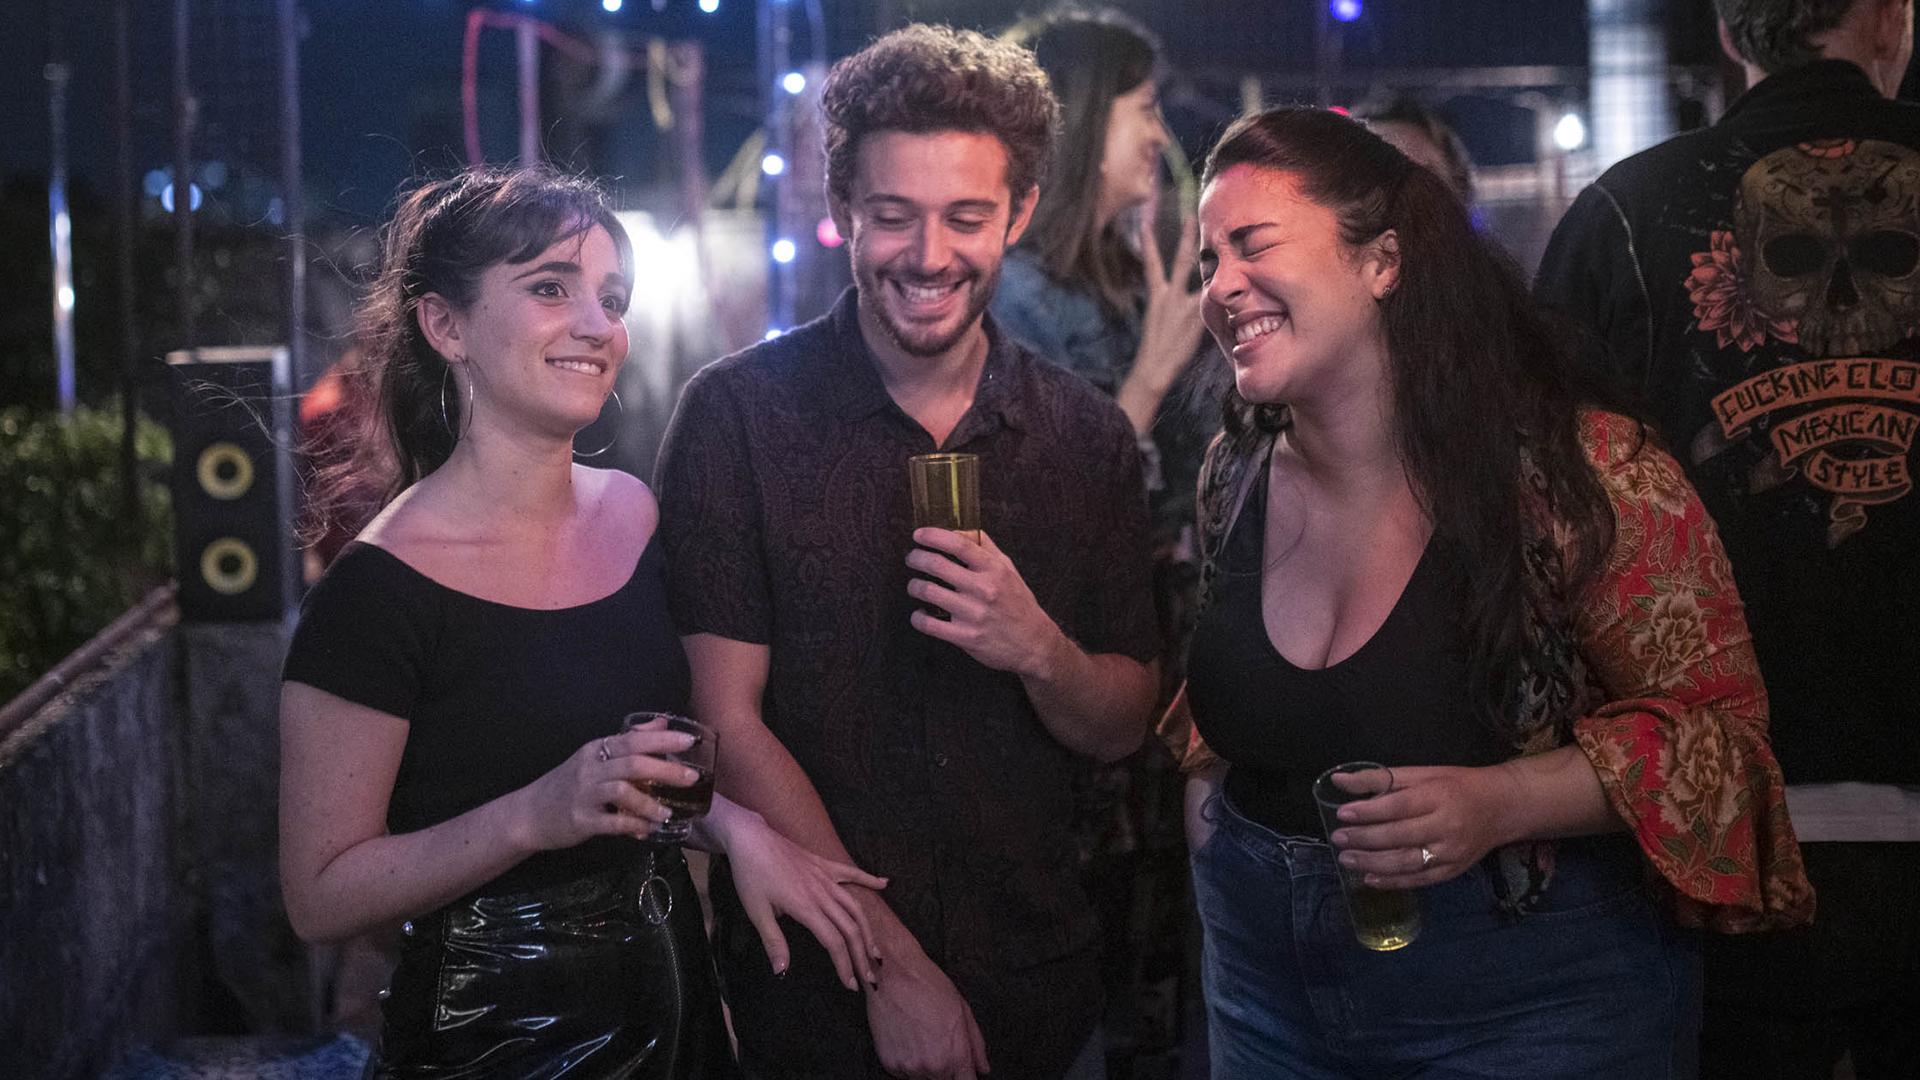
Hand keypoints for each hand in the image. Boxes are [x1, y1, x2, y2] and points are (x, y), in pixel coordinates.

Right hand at [508, 722, 700, 851]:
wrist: (529, 814)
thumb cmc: (567, 784)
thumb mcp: (595, 757)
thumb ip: (629, 741)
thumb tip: (662, 722)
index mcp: (596, 750)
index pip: (633, 739)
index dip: (663, 739)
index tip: (690, 741)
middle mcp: (591, 769)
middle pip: (632, 764)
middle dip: (666, 770)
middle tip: (692, 778)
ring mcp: (584, 795)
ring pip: (622, 792)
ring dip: (649, 802)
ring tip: (668, 812)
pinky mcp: (581, 820)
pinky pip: (612, 823)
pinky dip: (633, 825)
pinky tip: (647, 830)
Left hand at [716, 808, 888, 990]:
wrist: (750, 838)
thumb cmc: (750, 875)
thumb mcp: (756, 912)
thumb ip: (773, 941)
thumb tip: (782, 971)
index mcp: (806, 907)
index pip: (834, 942)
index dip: (844, 965)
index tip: (851, 984)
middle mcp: (822, 893)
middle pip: (850, 928)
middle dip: (862, 955)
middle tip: (870, 978)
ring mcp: (825, 877)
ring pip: (855, 906)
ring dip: (868, 930)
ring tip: (876, 951)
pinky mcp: (824, 864)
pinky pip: (851, 872)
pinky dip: (869, 879)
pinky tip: (885, 884)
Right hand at [866, 939, 991, 1078]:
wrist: (893, 977)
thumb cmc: (927, 987)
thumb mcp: (963, 1010)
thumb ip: (976, 1044)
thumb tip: (983, 1067)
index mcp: (955, 1054)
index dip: (965, 1076)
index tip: (963, 1072)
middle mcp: (933, 1066)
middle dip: (945, 1068)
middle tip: (937, 1042)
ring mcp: (910, 1067)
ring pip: (922, 1078)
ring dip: (924, 1065)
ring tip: (920, 1036)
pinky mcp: (890, 1064)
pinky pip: (903, 1072)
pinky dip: (906, 1061)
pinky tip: (907, 1038)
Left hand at [906, 529, 1062, 677]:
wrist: (1033, 643)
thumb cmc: (1017, 602)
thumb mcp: (1008, 569)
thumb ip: (985, 547)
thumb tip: (957, 532)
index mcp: (994, 570)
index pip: (959, 545)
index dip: (933, 536)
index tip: (918, 535)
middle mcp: (983, 589)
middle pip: (937, 565)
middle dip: (916, 558)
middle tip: (912, 558)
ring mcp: (973, 614)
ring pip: (928, 592)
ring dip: (914, 586)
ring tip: (914, 586)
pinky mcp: (965, 637)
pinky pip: (929, 625)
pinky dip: (917, 617)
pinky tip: (919, 614)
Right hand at [1134, 201, 1205, 387]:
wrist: (1153, 369)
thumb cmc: (1158, 354)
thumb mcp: (1164, 325)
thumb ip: (1179, 309)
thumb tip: (1198, 302)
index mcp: (1157, 296)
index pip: (1153, 263)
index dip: (1149, 243)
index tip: (1146, 224)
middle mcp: (1168, 294)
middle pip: (1177, 259)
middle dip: (1184, 238)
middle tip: (1190, 216)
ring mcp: (1182, 304)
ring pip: (1196, 274)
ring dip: (1205, 256)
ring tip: (1210, 237)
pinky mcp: (1195, 315)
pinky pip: (1212, 300)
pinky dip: (1221, 294)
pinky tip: (1226, 288)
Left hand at [1327, 764, 1520, 889]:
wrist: (1501, 808)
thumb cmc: (1457, 786)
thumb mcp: (1422, 774)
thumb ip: (1380, 778)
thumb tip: (1339, 780)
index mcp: (1438, 797)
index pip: (1397, 807)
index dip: (1368, 812)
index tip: (1343, 814)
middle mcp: (1446, 827)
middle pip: (1399, 836)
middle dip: (1364, 839)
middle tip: (1339, 839)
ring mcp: (1450, 853)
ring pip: (1406, 862)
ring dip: (1372, 863)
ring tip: (1347, 859)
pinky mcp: (1452, 870)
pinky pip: (1419, 880)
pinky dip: (1392, 881)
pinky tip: (1370, 878)